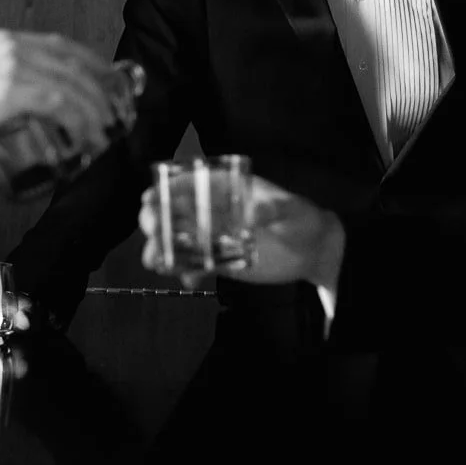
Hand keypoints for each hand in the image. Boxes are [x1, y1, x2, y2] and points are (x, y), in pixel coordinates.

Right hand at [0, 30, 118, 157]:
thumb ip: (11, 87)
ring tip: (104, 133)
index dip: (93, 62)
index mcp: (6, 41)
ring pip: (72, 86)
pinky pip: (59, 104)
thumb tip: (40, 110)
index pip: (63, 45)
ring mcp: (12, 68)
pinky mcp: (9, 92)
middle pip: (74, 66)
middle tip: (115, 115)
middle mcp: (13, 48)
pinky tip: (86, 136)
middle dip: (101, 92)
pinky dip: (79, 122)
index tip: (110, 80)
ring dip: (95, 112)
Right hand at [139, 176, 345, 292]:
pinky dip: (185, 273)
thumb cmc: (303, 219)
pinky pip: (193, 266)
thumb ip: (271, 210)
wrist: (315, 251)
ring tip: (156, 261)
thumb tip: (250, 215)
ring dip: (161, 249)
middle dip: (155, 219)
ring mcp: (213, 237)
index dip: (166, 189)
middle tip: (151, 230)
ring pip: (176, 241)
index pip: (189, 184)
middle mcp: (213, 211)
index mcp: (226, 188)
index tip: (150, 198)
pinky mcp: (219, 261)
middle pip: (173, 213)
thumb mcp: (291, 210)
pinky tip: (188, 281)